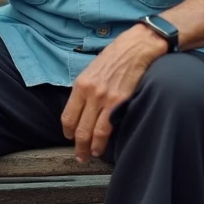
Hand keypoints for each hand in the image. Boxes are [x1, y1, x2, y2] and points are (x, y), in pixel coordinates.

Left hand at [61, 26, 166, 161]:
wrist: (136, 48)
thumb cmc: (114, 57)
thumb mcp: (92, 70)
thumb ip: (85, 89)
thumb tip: (81, 108)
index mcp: (81, 84)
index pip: (68, 115)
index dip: (67, 130)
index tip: (69, 136)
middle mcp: (91, 93)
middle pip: (80, 128)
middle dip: (78, 145)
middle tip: (79, 155)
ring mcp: (106, 99)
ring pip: (94, 132)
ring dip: (91, 147)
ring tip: (90, 154)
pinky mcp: (121, 102)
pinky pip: (109, 127)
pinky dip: (104, 140)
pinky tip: (103, 146)